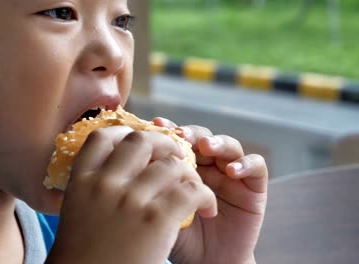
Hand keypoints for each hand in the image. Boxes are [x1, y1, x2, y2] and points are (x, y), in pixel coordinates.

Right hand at [47, 126, 216, 263]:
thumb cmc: (83, 258)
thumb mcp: (78, 213)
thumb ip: (92, 187)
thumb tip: (110, 168)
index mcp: (81, 181)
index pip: (102, 137)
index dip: (125, 133)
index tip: (141, 142)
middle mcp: (105, 184)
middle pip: (141, 141)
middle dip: (163, 144)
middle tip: (175, 157)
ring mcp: (131, 199)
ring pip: (172, 165)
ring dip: (190, 173)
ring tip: (195, 187)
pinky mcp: (157, 219)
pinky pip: (192, 191)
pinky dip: (205, 196)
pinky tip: (207, 207)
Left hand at [154, 118, 267, 263]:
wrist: (206, 263)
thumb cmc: (179, 238)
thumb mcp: (161, 209)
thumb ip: (154, 185)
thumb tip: (136, 158)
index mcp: (183, 166)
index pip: (177, 140)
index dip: (168, 130)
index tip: (155, 124)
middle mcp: (207, 166)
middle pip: (202, 137)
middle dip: (191, 133)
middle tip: (180, 135)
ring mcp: (231, 174)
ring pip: (228, 146)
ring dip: (217, 142)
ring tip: (205, 147)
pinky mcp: (253, 187)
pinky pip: (256, 167)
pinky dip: (245, 164)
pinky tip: (231, 171)